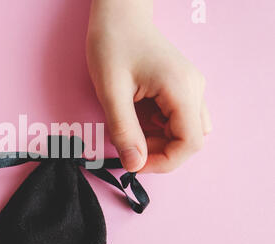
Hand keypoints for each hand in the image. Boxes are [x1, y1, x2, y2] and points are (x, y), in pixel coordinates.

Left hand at [87, 0, 211, 172]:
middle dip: (159, 151)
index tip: (136, 163)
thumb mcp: (111, 91)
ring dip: (159, 140)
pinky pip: (177, 119)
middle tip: (129, 143)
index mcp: (181, 89)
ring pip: (185, 131)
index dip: (164, 161)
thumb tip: (134, 165)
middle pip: (190, 140)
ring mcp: (190, 87)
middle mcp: (194, 89)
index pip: (191, 143)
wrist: (118, 16)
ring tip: (132, 125)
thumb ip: (124, 131)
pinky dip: (159, 127)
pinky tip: (138, 115)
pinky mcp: (181, 87)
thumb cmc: (113, 44)